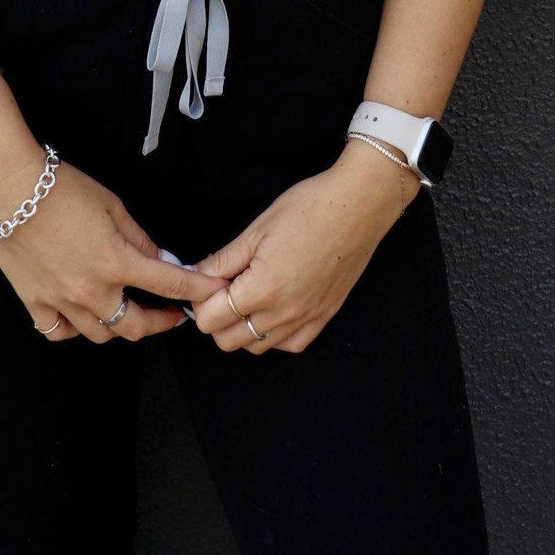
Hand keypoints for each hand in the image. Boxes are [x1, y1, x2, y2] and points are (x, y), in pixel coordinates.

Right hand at [0, 147, 229, 344]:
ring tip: (128, 311)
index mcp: (116, 262)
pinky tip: (82, 316)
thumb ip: (138, 238)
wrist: (9, 188)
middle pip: (135, 326)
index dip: (196, 291)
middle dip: (160, 322)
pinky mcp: (35, 302)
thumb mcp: (112, 205)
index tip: (212, 294)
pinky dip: (74, 329)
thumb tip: (159, 257)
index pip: (169, 285)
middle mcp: (91, 290)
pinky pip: (60, 332)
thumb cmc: (59, 188)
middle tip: (172, 314)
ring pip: (100, 334)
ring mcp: (61, 301)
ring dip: (120, 326)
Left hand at [186, 140, 420, 354]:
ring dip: (242, 327)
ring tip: (247, 293)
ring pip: (256, 346)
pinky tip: (272, 308)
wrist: (358, 207)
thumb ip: (222, 260)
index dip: (200, 300)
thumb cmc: (308, 209)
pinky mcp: (322, 319)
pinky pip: (288, 345)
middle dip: (216, 316)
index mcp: (262, 290)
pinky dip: (273, 334)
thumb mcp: (257, 229)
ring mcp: (305, 321)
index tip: (206, 279)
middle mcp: (283, 315)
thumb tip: (196, 275)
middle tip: (223, 285)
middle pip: (228, 340)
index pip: (210, 320)